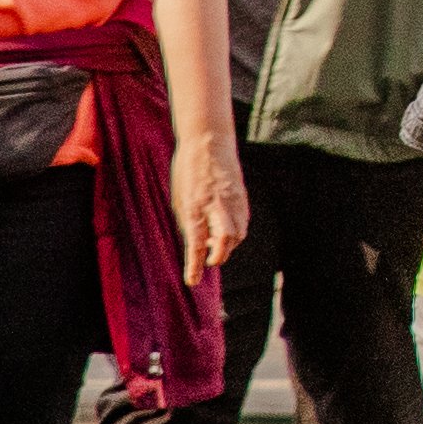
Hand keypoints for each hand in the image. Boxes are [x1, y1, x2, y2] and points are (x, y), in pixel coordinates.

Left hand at [173, 128, 250, 276]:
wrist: (209, 141)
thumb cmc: (188, 171)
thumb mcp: (180, 198)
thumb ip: (189, 222)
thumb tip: (199, 245)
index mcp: (195, 206)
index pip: (195, 243)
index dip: (194, 266)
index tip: (192, 282)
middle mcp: (216, 205)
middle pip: (226, 241)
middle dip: (219, 256)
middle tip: (209, 260)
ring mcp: (233, 201)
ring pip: (238, 234)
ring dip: (227, 244)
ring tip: (213, 240)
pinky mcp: (242, 197)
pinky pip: (242, 222)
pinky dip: (234, 231)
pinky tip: (223, 226)